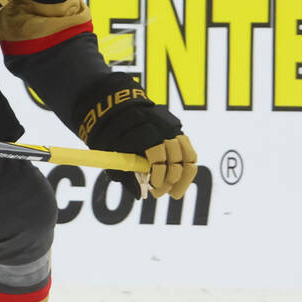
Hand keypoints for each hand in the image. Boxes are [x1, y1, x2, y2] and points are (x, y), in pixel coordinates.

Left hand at [76, 73, 197, 198]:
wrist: (117, 106)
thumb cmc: (113, 134)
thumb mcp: (113, 153)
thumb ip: (126, 173)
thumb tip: (140, 195)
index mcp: (143, 132)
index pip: (158, 157)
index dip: (158, 176)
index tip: (154, 188)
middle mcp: (161, 127)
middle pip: (175, 158)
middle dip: (170, 179)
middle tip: (161, 191)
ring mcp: (172, 128)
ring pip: (187, 155)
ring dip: (182, 176)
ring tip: (174, 190)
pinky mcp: (177, 130)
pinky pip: (189, 151)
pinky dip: (187, 167)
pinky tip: (180, 178)